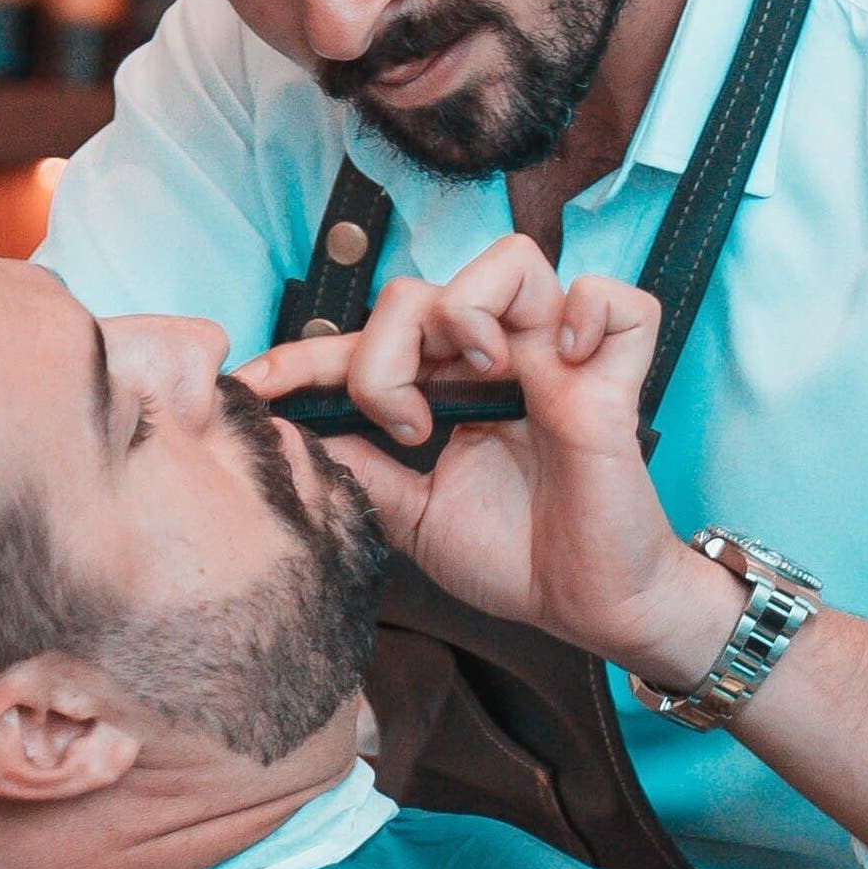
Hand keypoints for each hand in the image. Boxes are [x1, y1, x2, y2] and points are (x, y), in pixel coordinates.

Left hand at [236, 237, 741, 683]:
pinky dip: (589, 312)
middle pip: (419, 291)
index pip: (366, 340)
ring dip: (471, 312)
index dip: (303, 355)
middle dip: (384, 352)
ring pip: (513, 261)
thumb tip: (292, 435)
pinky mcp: (613, 379)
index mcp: (447, 389)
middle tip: (403, 424)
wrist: (588, 607)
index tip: (253, 386)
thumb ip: (362, 469)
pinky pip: (615, 299)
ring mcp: (557, 361)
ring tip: (479, 378)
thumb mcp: (412, 516)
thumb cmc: (516, 558)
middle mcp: (499, 361)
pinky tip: (563, 364)